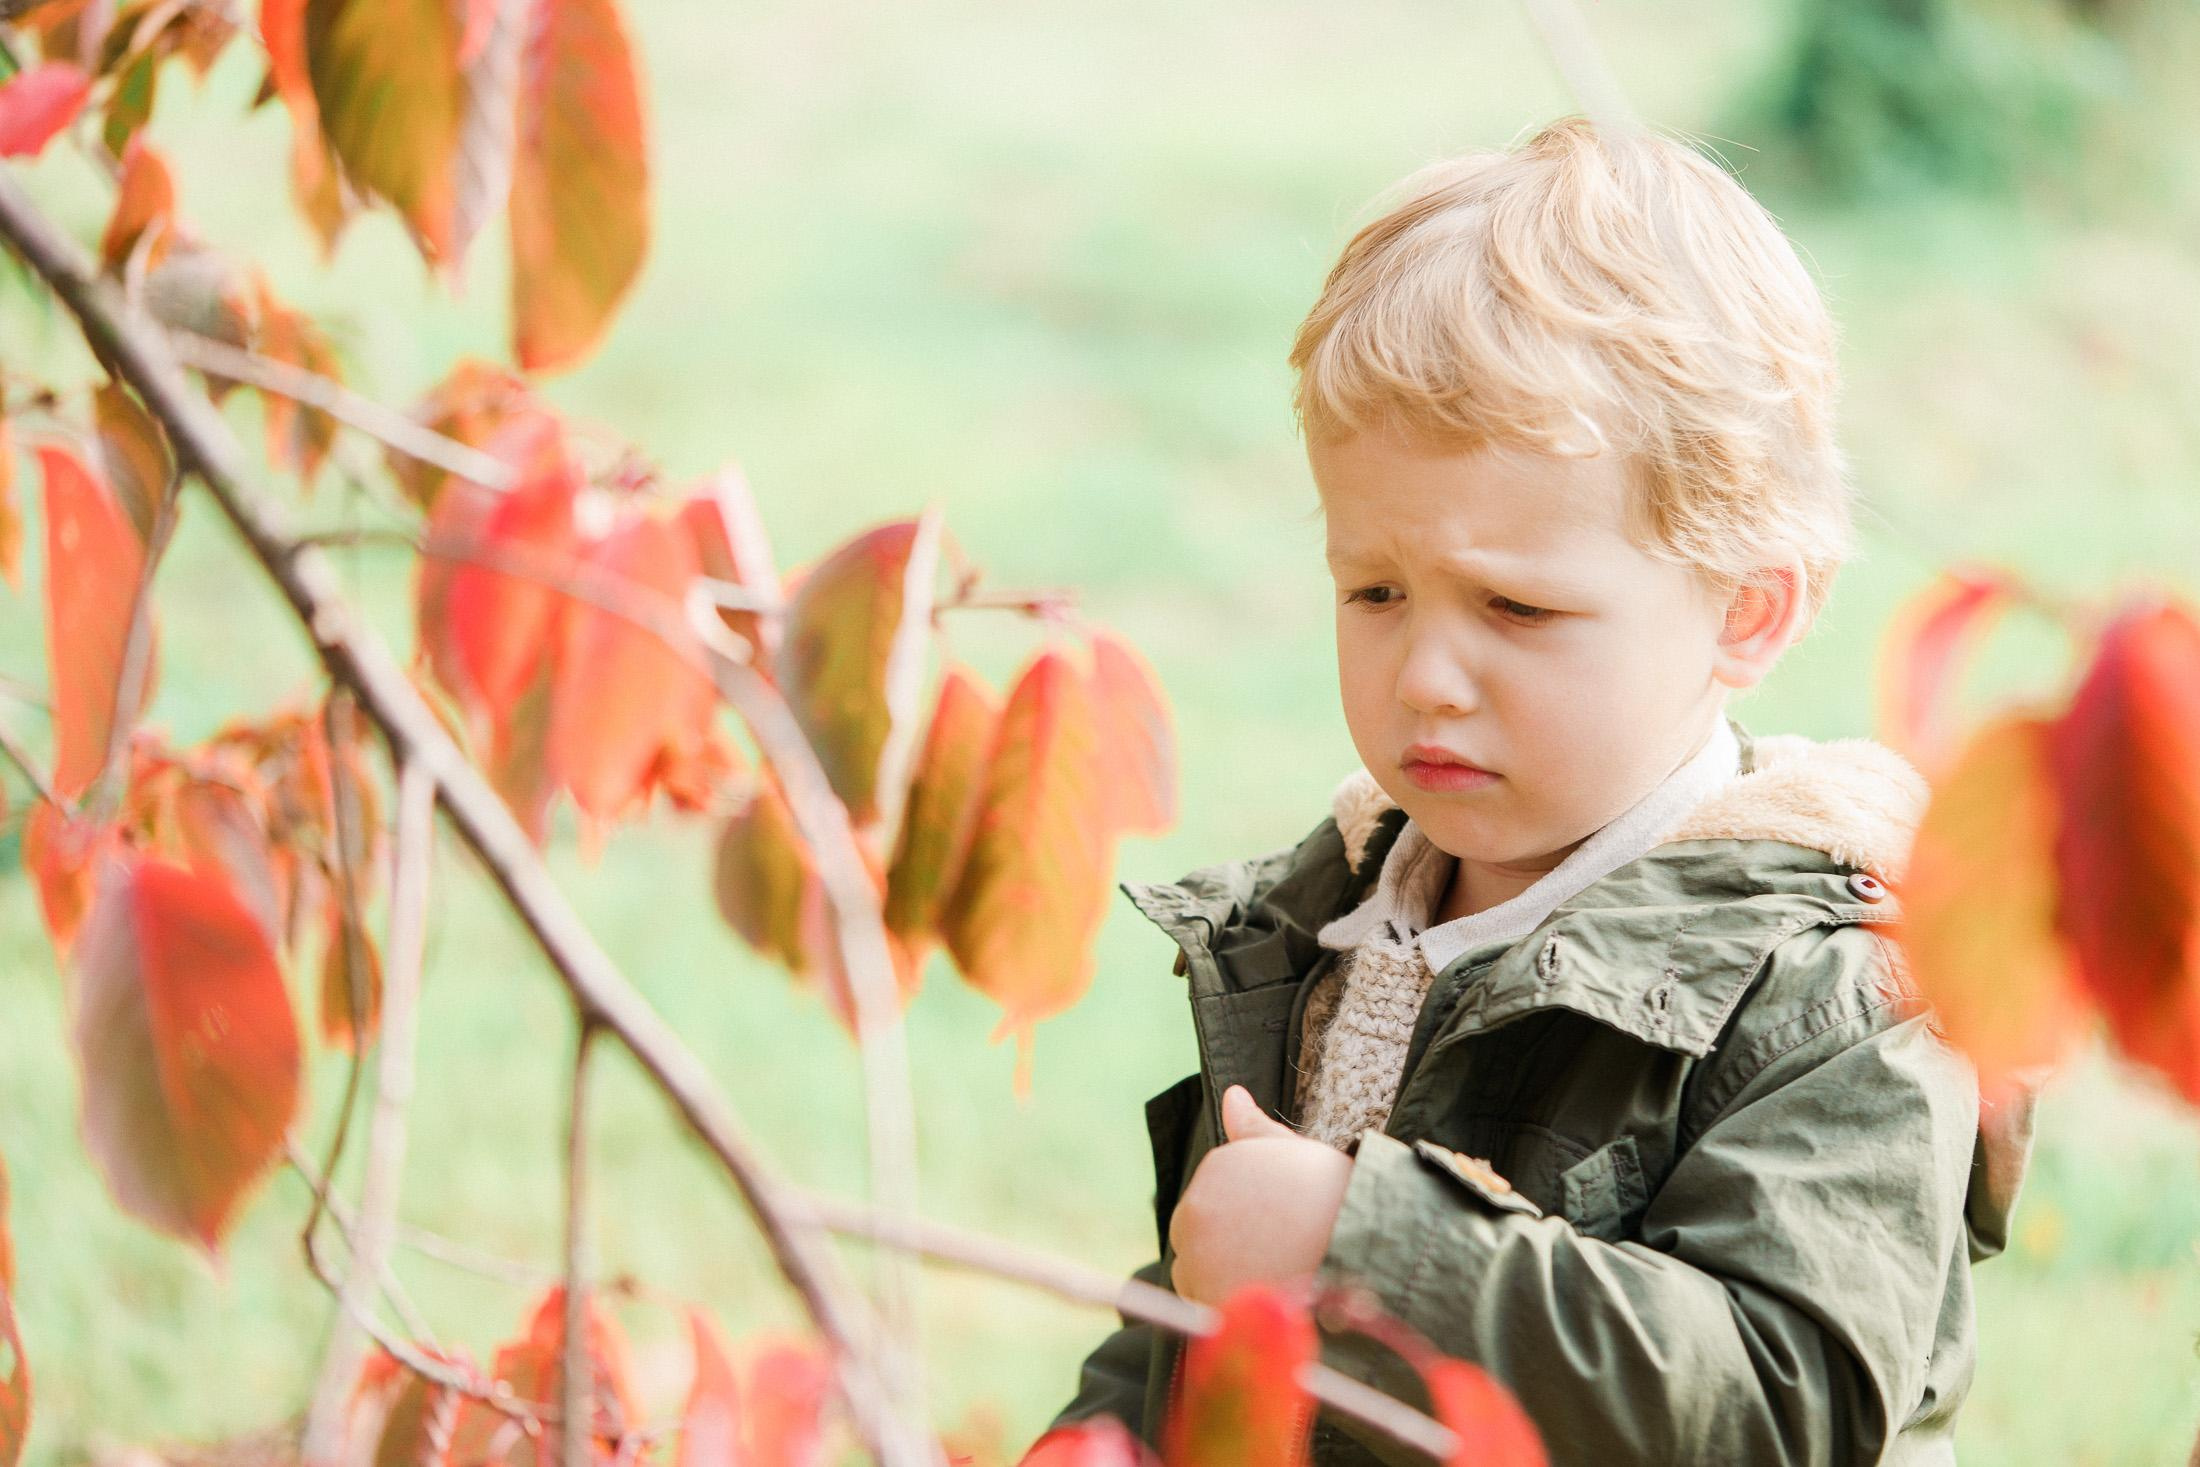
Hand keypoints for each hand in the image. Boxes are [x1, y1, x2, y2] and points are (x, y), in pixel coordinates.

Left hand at [1168, 1084, 1355, 1305]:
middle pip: (1200, 1233)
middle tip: (1284, 1254)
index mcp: (1218, 1166)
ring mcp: (1194, 1258)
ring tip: (1279, 1280)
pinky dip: (1228, 1310)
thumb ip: (1255, 1129)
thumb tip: (1232, 1095)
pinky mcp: (1202, 1303)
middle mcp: (1195, 1208)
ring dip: (1225, 1278)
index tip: (1286, 1225)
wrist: (1368, 1259)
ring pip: (1197, 1272)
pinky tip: (1268, 1304)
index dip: (1253, 1215)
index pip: (1216, 1195)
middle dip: (1231, 1245)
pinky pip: (1205, 1308)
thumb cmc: (1340, 1203)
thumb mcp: (1299, 1155)